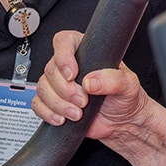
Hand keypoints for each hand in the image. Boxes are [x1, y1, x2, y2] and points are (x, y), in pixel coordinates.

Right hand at [32, 29, 152, 141]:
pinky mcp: (54, 103)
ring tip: (77, 113)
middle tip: (83, 100)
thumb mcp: (128, 84)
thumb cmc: (126, 98)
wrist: (122, 123)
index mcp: (87, 52)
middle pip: (51, 69)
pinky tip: (63, 119)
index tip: (73, 74)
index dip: (63, 56)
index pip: (64, 42)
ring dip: (58, 103)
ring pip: (42, 88)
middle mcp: (71, 66)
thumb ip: (113, 80)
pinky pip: (38, 104)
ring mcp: (60, 85)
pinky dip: (48, 113)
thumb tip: (90, 81)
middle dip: (65, 89)